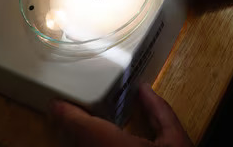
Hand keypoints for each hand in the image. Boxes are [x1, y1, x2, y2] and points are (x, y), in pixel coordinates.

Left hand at [50, 84, 191, 146]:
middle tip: (64, 113)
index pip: (83, 129)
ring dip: (77, 141)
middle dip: (69, 127)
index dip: (67, 115)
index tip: (57, 104)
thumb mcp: (175, 140)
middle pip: (76, 143)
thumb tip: (144, 91)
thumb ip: (159, 112)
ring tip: (77, 128)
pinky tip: (95, 146)